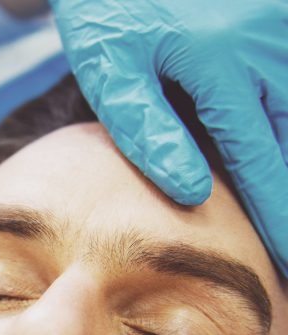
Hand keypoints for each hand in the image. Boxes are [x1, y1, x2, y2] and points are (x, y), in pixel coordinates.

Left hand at [49, 0, 287, 270]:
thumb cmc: (108, 10)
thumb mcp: (112, 70)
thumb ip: (149, 131)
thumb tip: (193, 194)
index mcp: (223, 63)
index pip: (261, 162)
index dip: (277, 219)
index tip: (286, 264)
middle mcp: (269, 39)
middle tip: (284, 254)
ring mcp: (282, 22)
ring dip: (284, 160)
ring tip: (274, 214)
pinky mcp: (281, 14)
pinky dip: (282, 121)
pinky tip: (268, 147)